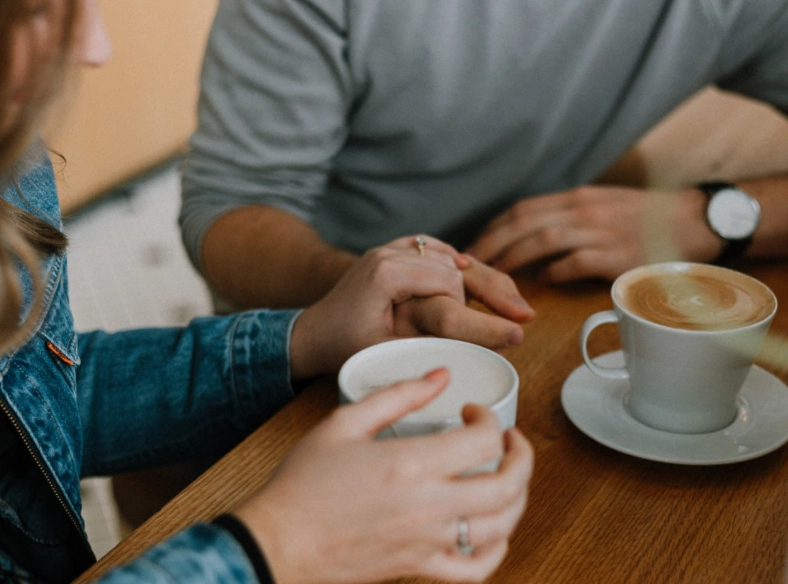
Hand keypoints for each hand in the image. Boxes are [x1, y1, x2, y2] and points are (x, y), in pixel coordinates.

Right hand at [234, 369, 533, 583]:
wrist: (279, 541)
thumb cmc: (304, 483)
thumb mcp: (344, 422)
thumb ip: (398, 395)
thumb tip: (439, 376)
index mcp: (411, 464)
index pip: (483, 440)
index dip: (488, 418)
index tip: (472, 411)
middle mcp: (429, 506)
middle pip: (509, 485)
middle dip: (522, 456)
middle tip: (510, 440)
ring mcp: (428, 542)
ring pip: (503, 526)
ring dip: (518, 497)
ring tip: (508, 477)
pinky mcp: (420, 568)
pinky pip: (476, 570)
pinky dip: (497, 550)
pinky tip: (493, 531)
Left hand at [290, 236, 533, 378]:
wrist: (312, 332)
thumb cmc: (344, 346)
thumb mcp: (387, 349)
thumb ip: (429, 341)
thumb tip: (480, 344)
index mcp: (387, 272)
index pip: (449, 283)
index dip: (477, 311)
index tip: (507, 334)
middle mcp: (390, 252)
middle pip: (455, 265)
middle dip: (492, 290)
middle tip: (525, 314)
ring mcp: (391, 248)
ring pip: (448, 256)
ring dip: (479, 277)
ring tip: (512, 302)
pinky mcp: (393, 251)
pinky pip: (433, 249)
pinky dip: (455, 261)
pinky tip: (475, 271)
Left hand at [467, 185, 719, 282]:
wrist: (697, 220)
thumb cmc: (646, 218)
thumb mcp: (603, 206)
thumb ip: (569, 218)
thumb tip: (531, 238)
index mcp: (577, 199)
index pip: (523, 209)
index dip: (494, 228)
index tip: (474, 246)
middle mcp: (584, 210)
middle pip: (524, 222)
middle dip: (492, 243)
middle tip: (470, 265)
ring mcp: (601, 231)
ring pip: (544, 239)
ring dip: (513, 257)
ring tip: (494, 275)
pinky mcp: (618, 254)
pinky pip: (576, 262)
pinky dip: (553, 271)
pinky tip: (539, 283)